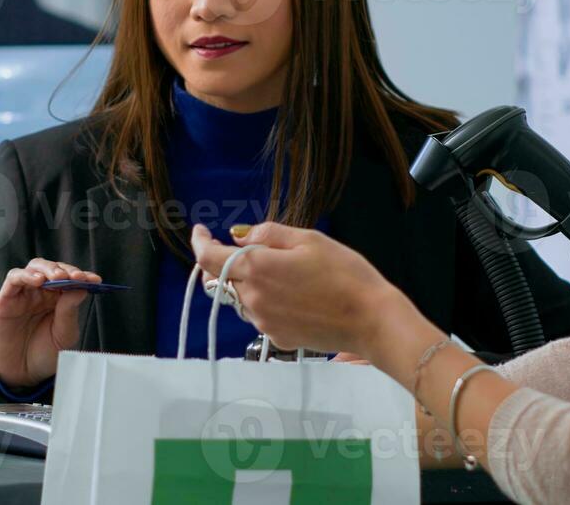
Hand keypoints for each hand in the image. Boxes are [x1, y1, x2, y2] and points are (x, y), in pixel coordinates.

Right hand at [0, 257, 101, 389]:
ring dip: (48, 269)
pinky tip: (37, 280)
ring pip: (34, 267)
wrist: (21, 375)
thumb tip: (81, 288)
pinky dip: (25, 275)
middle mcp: (41, 293)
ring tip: (58, 278)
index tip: (96, 280)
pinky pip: (13, 279)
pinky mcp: (5, 300)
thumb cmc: (43, 355)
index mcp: (58, 299)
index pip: (70, 279)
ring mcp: (23, 294)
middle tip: (76, 277)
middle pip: (53, 268)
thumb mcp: (63, 336)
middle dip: (66, 270)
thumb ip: (69, 312)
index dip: (83, 276)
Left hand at [189, 222, 416, 355]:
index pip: (209, 257)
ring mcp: (264, 322)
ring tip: (288, 275)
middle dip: (232, 263)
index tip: (200, 231)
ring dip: (252, 284)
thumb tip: (238, 235)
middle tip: (262, 251)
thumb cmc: (345, 274)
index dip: (199, 242)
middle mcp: (253, 298)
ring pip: (242, 298)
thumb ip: (268, 233)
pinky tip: (297, 298)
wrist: (370, 319)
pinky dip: (268, 303)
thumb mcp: (309, 239)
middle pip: (225, 279)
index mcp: (258, 267)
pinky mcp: (277, 338)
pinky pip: (261, 316)